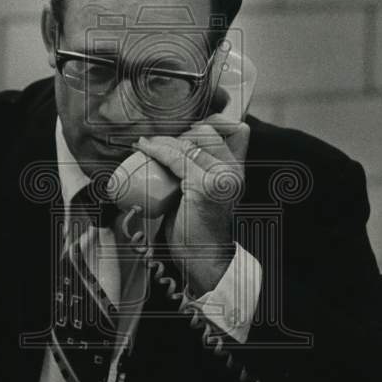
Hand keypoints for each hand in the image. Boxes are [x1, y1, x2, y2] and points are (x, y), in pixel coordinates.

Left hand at [134, 116, 249, 294]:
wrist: (204, 259)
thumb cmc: (197, 227)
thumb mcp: (206, 192)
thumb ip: (201, 170)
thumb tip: (175, 145)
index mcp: (238, 170)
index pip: (235, 128)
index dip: (211, 121)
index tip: (186, 130)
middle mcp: (235, 171)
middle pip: (207, 130)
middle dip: (181, 132)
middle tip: (159, 142)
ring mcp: (222, 178)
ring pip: (189, 142)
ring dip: (163, 140)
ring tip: (145, 144)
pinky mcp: (205, 187)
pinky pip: (176, 158)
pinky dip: (157, 149)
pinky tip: (144, 147)